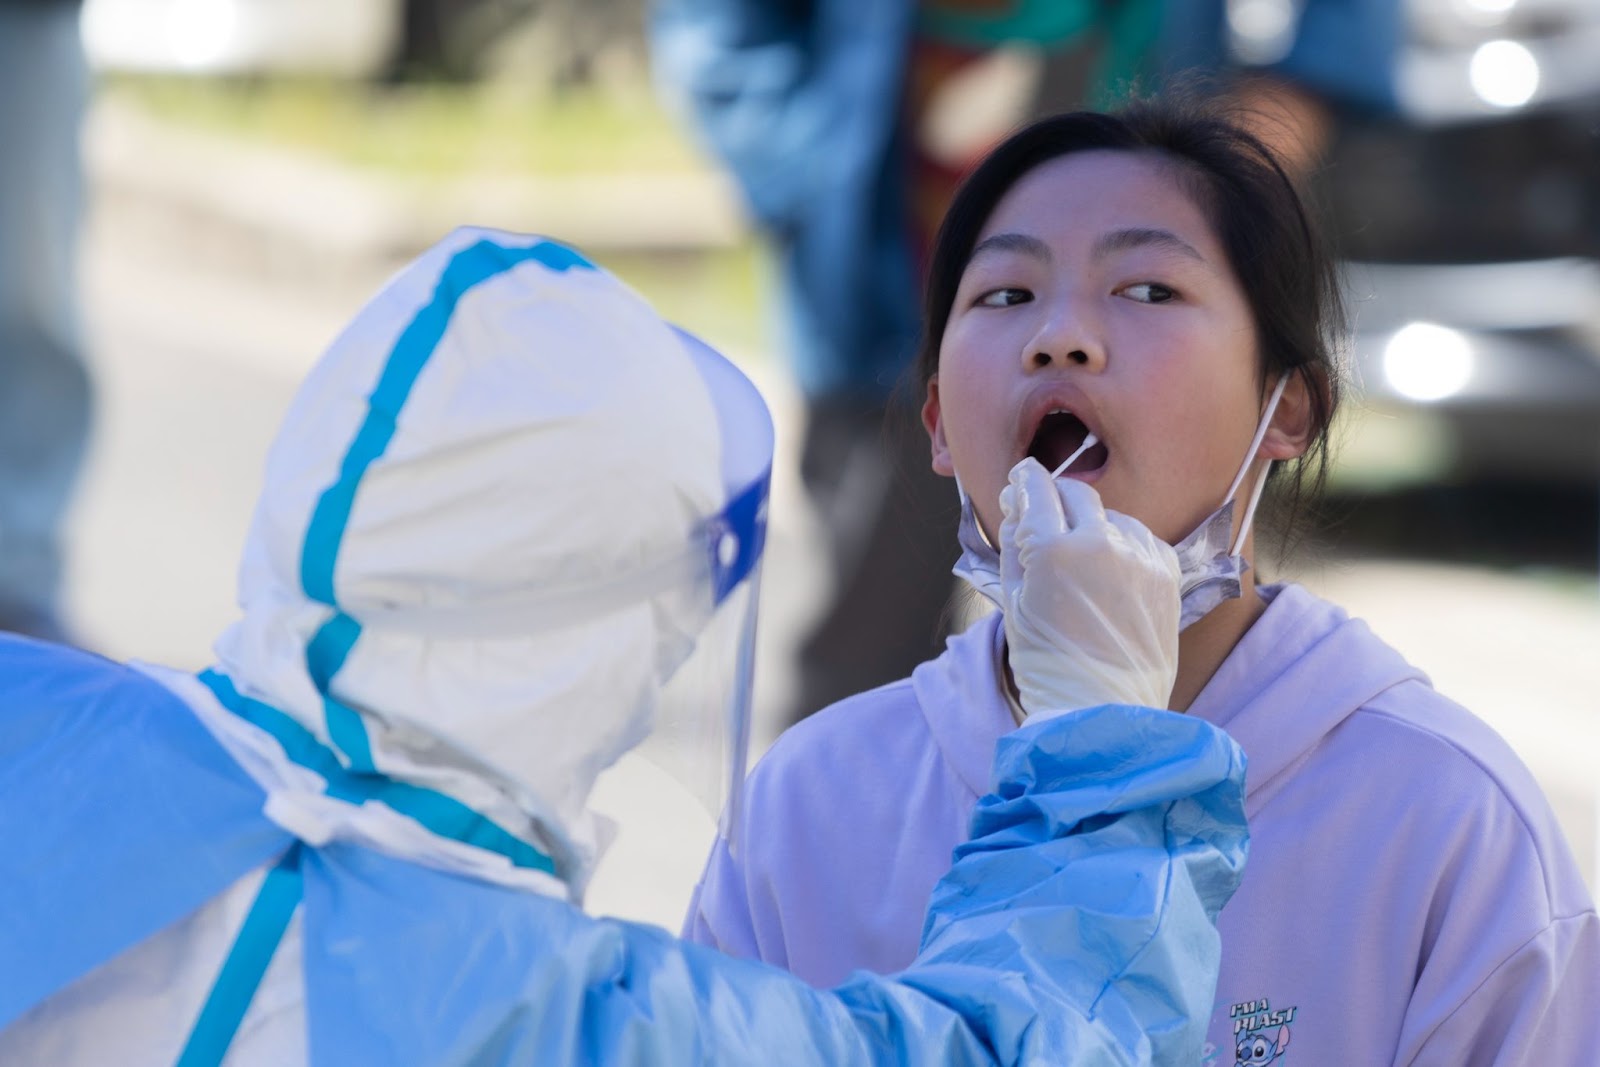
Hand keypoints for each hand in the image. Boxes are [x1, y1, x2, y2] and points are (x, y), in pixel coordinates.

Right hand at [999, 458, 1181, 719]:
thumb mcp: (1014, 601)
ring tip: (1082, 561)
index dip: (1024, 480)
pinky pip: (1141, 538)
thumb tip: (1018, 506)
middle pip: (1076, 492)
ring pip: (1111, 515)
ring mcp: (1139, 557)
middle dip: (1057, 497)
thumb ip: (1015, 545)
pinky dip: (1124, 546)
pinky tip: (1111, 572)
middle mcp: (1100, 544)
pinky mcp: (1167, 572)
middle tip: (1045, 515)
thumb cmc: (1049, 662)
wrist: (1101, 709)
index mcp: (1052, 551)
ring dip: (1092, 525)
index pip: (1036, 489)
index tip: (1021, 480)